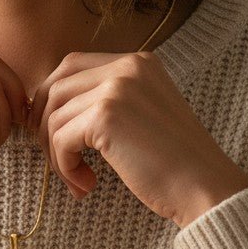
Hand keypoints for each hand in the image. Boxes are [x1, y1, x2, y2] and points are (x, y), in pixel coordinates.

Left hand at [29, 51, 247, 227]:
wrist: (204, 186)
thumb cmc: (172, 163)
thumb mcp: (139, 117)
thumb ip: (103, 102)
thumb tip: (43, 109)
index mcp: (137, 62)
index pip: (70, 67)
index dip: (51, 102)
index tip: (53, 136)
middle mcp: (127, 66)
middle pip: (55, 87)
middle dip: (45, 127)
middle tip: (58, 161)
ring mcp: (116, 88)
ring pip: (54, 117)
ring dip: (56, 154)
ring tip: (79, 180)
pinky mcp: (105, 116)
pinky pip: (60, 139)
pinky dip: (64, 167)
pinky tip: (86, 184)